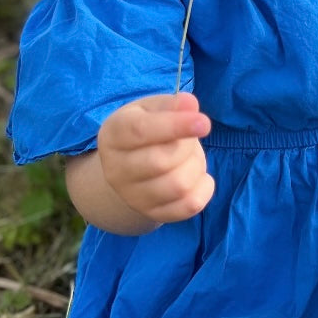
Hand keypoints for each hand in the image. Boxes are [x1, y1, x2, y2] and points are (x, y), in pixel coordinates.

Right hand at [97, 92, 213, 221]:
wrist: (130, 168)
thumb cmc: (146, 130)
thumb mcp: (152, 109)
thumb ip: (171, 104)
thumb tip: (190, 104)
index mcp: (114, 135)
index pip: (141, 131)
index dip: (175, 126)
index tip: (204, 122)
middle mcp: (116, 170)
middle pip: (161, 161)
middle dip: (187, 147)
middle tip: (189, 139)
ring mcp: (132, 197)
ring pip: (178, 186)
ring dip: (197, 167)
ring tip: (190, 157)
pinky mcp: (153, 213)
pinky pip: (189, 206)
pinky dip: (204, 188)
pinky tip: (197, 176)